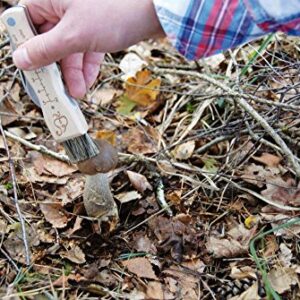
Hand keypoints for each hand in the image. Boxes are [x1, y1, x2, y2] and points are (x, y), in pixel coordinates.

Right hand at [13, 0, 163, 97]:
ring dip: (73, 73)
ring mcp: (82, 16)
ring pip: (70, 48)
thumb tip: (21, 59)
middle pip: (49, 40)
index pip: (26, 23)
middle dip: (55, 68)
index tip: (32, 70)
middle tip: (56, 90)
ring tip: (77, 93)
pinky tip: (87, 83)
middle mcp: (64, 5)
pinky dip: (87, 67)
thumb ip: (46, 49)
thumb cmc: (115, 12)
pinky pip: (86, 50)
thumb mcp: (74, 35)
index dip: (28, 48)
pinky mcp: (98, 27)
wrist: (154, 11)